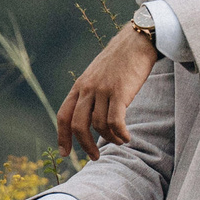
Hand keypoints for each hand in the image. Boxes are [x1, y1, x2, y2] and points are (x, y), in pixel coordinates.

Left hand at [57, 23, 160, 158]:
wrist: (137, 42)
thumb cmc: (121, 60)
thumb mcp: (98, 75)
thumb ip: (91, 93)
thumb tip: (91, 117)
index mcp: (80, 86)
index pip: (63, 115)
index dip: (62, 137)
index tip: (64, 153)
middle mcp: (88, 89)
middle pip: (77, 125)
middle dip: (85, 145)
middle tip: (94, 157)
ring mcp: (103, 90)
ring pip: (99, 125)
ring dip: (110, 139)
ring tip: (120, 141)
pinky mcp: (120, 92)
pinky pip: (115, 121)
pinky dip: (120, 133)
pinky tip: (127, 137)